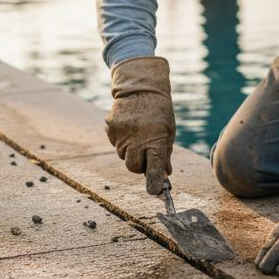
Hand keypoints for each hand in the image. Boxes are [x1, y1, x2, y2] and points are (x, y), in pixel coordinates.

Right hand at [106, 56, 174, 194]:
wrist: (141, 87)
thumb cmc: (159, 112)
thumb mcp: (168, 132)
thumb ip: (165, 154)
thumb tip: (165, 175)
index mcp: (156, 140)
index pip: (154, 168)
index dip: (154, 182)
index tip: (155, 191)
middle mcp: (137, 139)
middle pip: (133, 167)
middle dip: (139, 165)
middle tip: (145, 154)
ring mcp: (121, 134)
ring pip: (122, 156)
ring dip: (130, 151)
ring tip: (138, 134)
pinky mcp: (110, 128)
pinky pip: (114, 143)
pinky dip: (121, 140)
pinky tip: (128, 127)